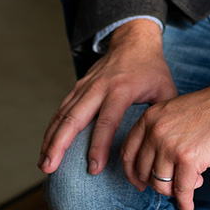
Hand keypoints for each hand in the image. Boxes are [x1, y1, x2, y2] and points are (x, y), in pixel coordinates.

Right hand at [39, 18, 176, 175]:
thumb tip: (162, 147)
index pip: (107, 121)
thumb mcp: (166, 89)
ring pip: (63, 114)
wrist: (134, 41)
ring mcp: (85, 86)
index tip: (93, 168)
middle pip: (74, 118)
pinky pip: (61, 110)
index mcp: (122, 89)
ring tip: (44, 164)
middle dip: (60, 145)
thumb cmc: (152, 69)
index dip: (98, 146)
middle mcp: (99, 87)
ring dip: (51, 140)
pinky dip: (52, 129)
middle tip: (50, 168)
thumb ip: (163, 116)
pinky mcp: (78, 87)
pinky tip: (46, 147)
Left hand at [121, 83, 209, 209]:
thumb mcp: (173, 113)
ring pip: (161, 185)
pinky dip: (185, 204)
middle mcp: (155, 131)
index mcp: (149, 118)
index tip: (139, 183)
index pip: (128, 153)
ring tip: (191, 185)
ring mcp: (170, 146)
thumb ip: (158, 134)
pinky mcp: (189, 159)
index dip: (132, 173)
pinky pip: (181, 192)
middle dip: (158, 184)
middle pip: (144, 172)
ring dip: (174, 192)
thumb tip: (154, 172)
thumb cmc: (208, 110)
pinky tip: (188, 209)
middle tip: (173, 185)